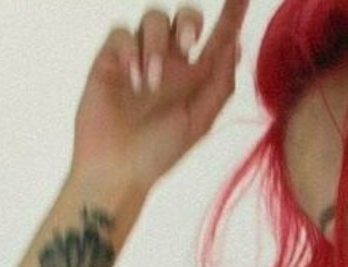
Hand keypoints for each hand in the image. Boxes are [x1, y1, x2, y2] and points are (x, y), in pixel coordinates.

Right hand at [71, 0, 249, 195]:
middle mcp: (169, 62)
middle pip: (184, 17)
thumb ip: (219, 84)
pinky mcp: (111, 58)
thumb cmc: (159, 152)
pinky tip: (133, 81)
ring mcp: (139, 57)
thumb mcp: (198, 122)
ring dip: (155, 45)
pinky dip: (129, 51)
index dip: (231, 15)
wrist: (119, 170)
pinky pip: (121, 33)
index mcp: (195, 77)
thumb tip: (236, 45)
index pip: (217, 38)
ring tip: (151, 84)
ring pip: (153, 19)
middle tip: (188, 46)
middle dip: (188, 22)